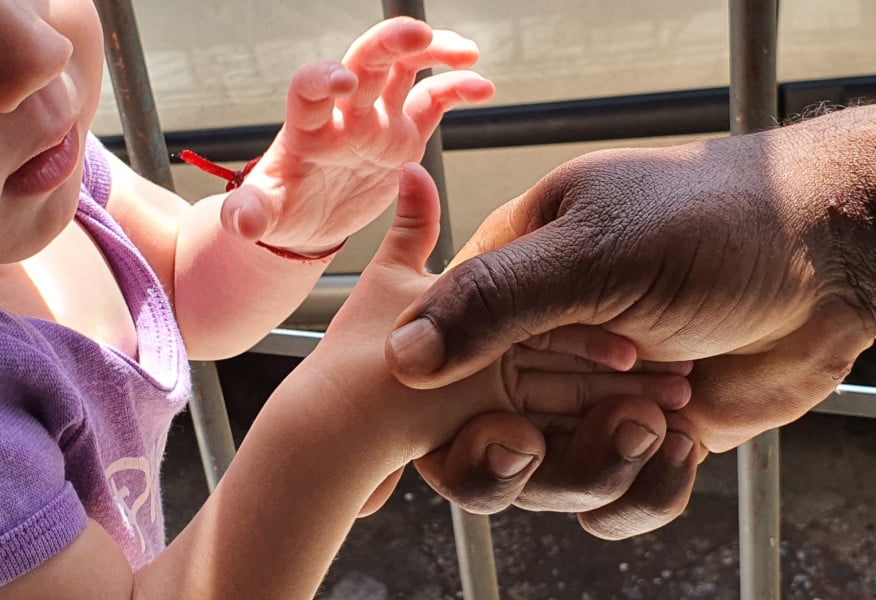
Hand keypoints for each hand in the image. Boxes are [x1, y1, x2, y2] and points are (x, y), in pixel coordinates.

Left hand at [218, 17, 494, 253]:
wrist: (309, 218)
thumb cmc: (282, 208)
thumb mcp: (263, 214)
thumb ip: (252, 213)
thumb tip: (241, 222)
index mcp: (307, 126)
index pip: (310, 87)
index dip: (324, 77)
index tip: (344, 82)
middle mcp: (344, 113)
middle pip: (365, 61)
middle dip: (389, 42)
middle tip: (418, 34)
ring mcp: (377, 119)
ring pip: (405, 69)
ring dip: (433, 52)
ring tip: (467, 53)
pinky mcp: (403, 133)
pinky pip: (433, 101)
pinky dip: (457, 89)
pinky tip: (484, 87)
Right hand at [386, 105, 875, 536]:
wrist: (833, 257)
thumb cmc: (716, 222)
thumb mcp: (597, 249)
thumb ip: (494, 302)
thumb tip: (400, 358)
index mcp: (506, 288)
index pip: (435, 367)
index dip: (450, 417)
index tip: (506, 430)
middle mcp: (538, 351)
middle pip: (482, 445)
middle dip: (528, 462)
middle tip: (575, 437)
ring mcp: (588, 400)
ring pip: (549, 485)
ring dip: (602, 469)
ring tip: (660, 418)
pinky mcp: (640, 439)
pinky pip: (613, 502)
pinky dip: (647, 491)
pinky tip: (684, 442)